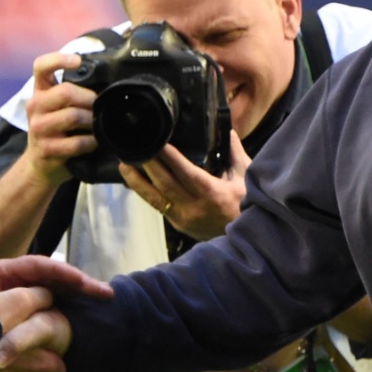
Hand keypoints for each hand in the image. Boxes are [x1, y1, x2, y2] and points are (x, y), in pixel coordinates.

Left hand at [0, 255, 112, 317]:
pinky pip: (56, 306)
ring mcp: (27, 295)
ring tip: (104, 299)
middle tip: (104, 293)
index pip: (40, 266)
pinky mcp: (31, 313)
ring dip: (81, 293)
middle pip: (56, 276)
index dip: (62, 271)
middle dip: (81, 282)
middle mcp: (21, 280)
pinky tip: (90, 313)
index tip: (82, 281)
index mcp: (6, 271)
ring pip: (60, 290)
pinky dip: (72, 308)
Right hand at [21, 52, 98, 184]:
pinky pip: (77, 142)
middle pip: (65, 92)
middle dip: (89, 98)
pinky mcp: (46, 149)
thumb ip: (73, 92)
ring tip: (96, 125)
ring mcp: (38, 128)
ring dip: (92, 121)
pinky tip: (93, 142)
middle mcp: (34, 106)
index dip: (59, 59)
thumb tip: (105, 81)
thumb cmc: (55, 130)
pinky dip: (91, 142)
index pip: (41, 66)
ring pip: (73, 116)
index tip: (77, 61)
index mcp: (39, 91)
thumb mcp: (57, 107)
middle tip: (97, 106)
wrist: (40, 164)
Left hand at [119, 131, 251, 240]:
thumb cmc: (247, 205)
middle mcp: (195, 208)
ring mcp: (184, 219)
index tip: (158, 142)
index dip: (171, 158)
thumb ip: (235, 153)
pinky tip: (135, 180)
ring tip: (124, 164)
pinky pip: (158, 206)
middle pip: (166, 184)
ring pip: (155, 198)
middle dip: (148, 164)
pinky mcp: (178, 225)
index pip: (187, 173)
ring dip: (137, 181)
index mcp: (213, 194)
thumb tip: (227, 130)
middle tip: (135, 146)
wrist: (246, 240)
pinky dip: (146, 192)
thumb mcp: (246, 177)